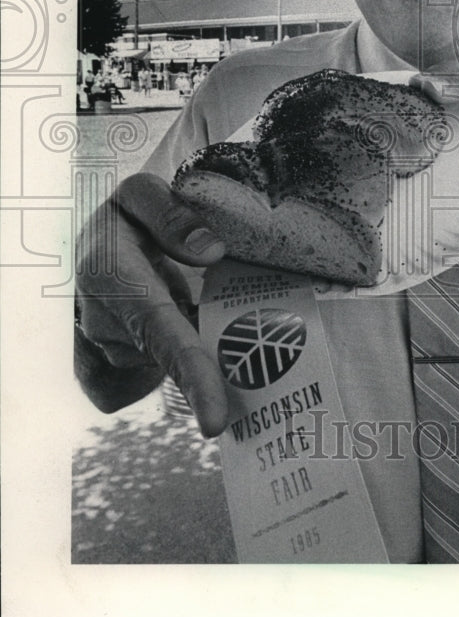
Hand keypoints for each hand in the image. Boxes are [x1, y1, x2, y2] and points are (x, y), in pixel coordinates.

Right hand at [76, 172, 229, 435]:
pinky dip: (171, 360)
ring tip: (179, 298)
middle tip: (219, 309)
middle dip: (209, 341)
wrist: (80, 253)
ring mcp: (102, 356)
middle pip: (177, 353)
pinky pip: (152, 380)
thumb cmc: (120, 222)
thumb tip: (213, 252)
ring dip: (189, 337)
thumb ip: (172, 216)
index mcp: (111, 278)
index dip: (192, 378)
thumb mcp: (140, 196)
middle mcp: (104, 326)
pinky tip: (165, 326)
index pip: (161, 333)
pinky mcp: (104, 376)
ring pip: (171, 364)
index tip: (216, 419)